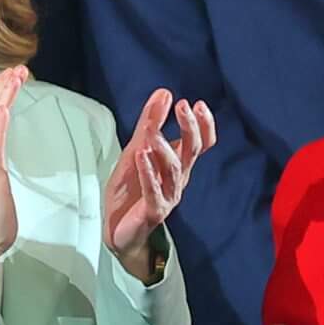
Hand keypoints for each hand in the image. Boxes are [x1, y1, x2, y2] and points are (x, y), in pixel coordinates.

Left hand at [102, 89, 213, 276]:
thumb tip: (164, 92)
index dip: (204, 125)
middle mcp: (178, 179)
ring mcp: (168, 196)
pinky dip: (148, 172)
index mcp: (178, 165)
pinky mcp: (154, 211)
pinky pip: (154, 190)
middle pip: (191, 151)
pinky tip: (142, 156)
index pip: (201, 144)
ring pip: (172, 170)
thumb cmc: (131, 191)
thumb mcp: (137, 151)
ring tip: (152, 132)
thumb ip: (150, 123)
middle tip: (183, 107)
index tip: (197, 104)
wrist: (120, 231)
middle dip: (189, 128)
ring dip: (163, 148)